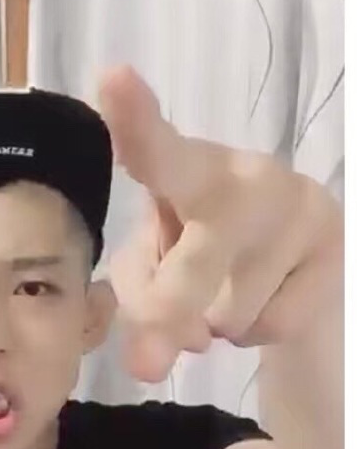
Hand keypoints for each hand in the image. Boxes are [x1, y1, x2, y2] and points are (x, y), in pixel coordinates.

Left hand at [97, 66, 342, 382]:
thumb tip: (176, 344)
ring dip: (216, 323)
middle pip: (199, 259)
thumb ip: (146, 292)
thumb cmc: (202, 252)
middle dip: (168, 312)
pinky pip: (272, 325)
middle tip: (143, 367)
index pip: (160, 149)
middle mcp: (250, 176)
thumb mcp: (157, 262)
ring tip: (230, 288)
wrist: (293, 265)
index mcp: (191, 169)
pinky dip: (256, 332)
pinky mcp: (335, 247)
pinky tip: (267, 298)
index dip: (137, 121)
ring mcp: (300, 207)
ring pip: (231, 311)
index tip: (113, 81)